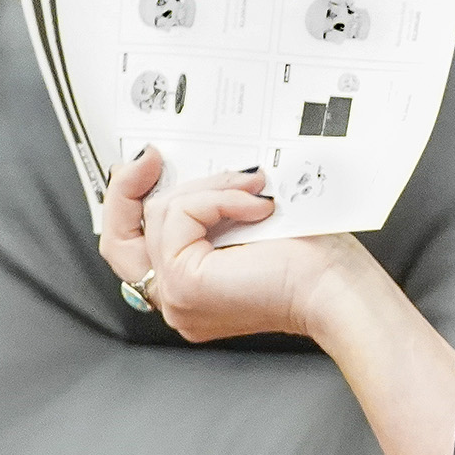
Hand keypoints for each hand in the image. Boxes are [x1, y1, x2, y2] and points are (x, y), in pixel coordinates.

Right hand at [99, 146, 370, 343]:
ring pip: (159, 216)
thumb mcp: (247, 221)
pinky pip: (179, 216)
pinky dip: (217, 199)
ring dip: (209, 188)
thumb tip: (187, 166)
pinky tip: (255, 206)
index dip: (128, 201)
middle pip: (118, 238)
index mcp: (190, 287)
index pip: (134, 244)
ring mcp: (175, 297)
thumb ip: (210, 206)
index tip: (150, 162)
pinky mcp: (184, 283)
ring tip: (254, 188)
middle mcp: (174, 299)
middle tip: (153, 155)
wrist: (337, 291)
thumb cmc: (314, 262)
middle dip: (126, 188)